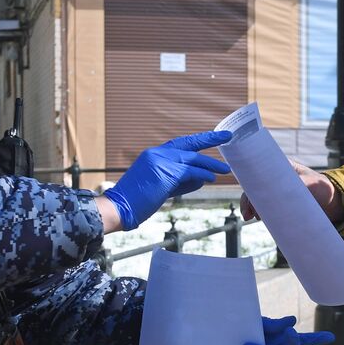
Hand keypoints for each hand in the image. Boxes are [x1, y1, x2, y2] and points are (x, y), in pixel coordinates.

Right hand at [104, 131, 231, 230]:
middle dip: (209, 138)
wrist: (117, 209)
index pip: (179, 144)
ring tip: (225, 170)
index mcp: (153, 155)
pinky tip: (211, 178)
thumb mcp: (160, 188)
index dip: (197, 141)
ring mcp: (160, 162)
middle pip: (188, 143)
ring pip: (192, 159)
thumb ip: (179, 182)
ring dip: (211, 165)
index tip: (212, 138)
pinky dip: (202, 174)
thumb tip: (200, 180)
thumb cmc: (136, 202)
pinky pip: (189, 172)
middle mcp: (156, 154)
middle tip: (226, 136)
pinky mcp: (164, 174)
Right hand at [241, 160, 343, 226]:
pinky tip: (260, 219)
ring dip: (254, 208)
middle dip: (249, 200)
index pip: (260, 173)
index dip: (251, 185)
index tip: (249, 199)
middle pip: (256, 187)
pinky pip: (268, 208)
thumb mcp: (313, 184)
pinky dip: (262, 213)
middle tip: (249, 214)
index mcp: (282, 168)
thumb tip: (281, 194)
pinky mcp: (282, 204)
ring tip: (252, 217)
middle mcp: (277, 179)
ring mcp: (278, 192)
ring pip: (260, 199)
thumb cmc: (324, 187)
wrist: (335, 202)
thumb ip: (300, 185)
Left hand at [242, 316, 334, 344]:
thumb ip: (274, 324)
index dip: (317, 338)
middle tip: (287, 332)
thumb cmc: (240, 331)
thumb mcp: (256, 323)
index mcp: (281, 338)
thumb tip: (292, 322)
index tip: (331, 337)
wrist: (220, 341)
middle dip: (292, 339)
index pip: (303, 338)